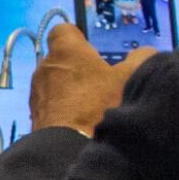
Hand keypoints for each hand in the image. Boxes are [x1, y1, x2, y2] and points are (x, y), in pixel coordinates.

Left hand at [32, 24, 155, 135]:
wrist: (69, 148)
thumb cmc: (98, 106)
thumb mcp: (130, 78)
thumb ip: (140, 58)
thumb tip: (144, 52)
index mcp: (66, 49)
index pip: (63, 30)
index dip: (78, 38)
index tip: (93, 51)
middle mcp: (45, 66)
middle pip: (61, 59)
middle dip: (77, 66)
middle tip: (99, 81)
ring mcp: (37, 92)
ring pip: (54, 83)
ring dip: (69, 89)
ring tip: (91, 105)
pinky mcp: (34, 115)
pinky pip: (50, 105)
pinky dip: (62, 109)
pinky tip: (80, 122)